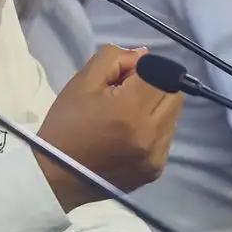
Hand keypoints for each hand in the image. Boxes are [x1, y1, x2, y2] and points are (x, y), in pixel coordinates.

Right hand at [37, 45, 183, 209]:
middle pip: (174, 93)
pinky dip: (154, 130)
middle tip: (128, 93)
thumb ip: (115, 58)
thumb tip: (144, 55)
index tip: (126, 77)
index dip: (146, 69)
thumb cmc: (66, 125)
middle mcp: (151, 133)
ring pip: (174, 115)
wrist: (56, 176)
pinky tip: (130, 135)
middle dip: (156, 85)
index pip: (163, 72)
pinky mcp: (155, 169)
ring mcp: (156, 155)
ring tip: (127, 116)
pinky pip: (167, 138)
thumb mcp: (83, 81)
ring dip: (157, 108)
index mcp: (131, 109)